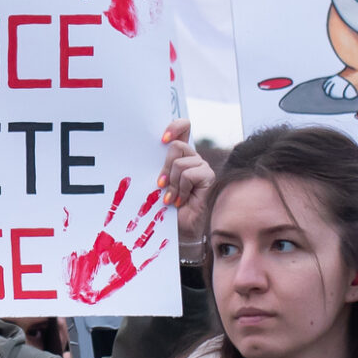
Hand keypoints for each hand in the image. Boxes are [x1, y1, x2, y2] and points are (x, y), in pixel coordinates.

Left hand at [161, 120, 214, 258]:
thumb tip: (149, 152)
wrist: (181, 231)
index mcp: (181, 156)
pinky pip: (189, 174)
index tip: (162, 139)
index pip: (184, 127)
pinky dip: (180, 189)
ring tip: (172, 198)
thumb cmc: (168, 210)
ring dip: (172, 184)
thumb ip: (159, 167)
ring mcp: (202, 167)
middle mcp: (193, 159)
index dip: (175, 126)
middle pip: (177, 146)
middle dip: (165, 168)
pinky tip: (180, 201)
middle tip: (161, 185)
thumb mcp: (159, 184)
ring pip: (180, 163)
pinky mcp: (209, 177)